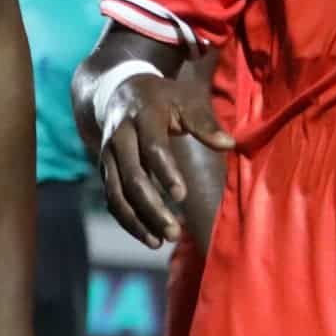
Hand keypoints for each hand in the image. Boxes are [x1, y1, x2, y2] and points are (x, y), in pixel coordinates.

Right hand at [92, 69, 234, 247]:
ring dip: (136, 220)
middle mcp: (119, 139)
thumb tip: (229, 144)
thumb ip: (204, 122)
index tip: (182, 196)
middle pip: (131, 178)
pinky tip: (149, 237)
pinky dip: (127, 219)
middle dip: (151, 207)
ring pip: (116, 193)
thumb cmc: (163, 98)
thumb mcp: (185, 99)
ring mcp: (108, 156)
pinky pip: (112, 198)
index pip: (153, 149)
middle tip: (174, 232)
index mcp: (142, 118)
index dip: (165, 173)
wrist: (117, 92)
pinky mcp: (106, 170)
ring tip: (159, 243)